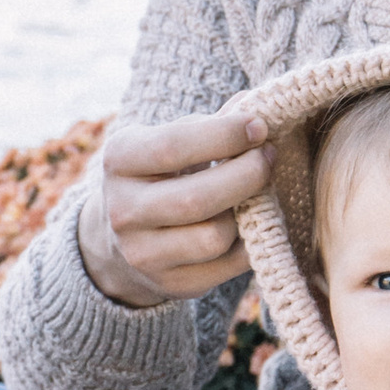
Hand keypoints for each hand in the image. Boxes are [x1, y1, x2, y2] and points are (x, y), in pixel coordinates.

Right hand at [76, 103, 272, 311]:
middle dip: (248, 174)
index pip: (174, 146)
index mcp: (119, 160)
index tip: (259, 126)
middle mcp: (122, 210)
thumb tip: (257, 105)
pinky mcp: (171, 284)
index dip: (225, 134)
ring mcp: (142, 254)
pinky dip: (251, 241)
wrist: (126, 234)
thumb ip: (212, 124)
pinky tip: (251, 221)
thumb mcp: (171, 139)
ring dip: (249, 212)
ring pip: (214, 237)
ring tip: (257, 192)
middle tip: (269, 157)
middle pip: (198, 198)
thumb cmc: (162, 172)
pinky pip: (229, 266)